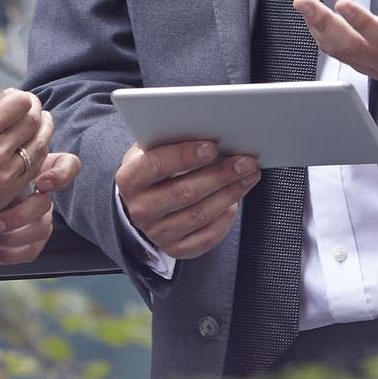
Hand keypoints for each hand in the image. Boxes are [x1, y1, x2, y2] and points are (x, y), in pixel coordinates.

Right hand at [0, 90, 53, 240]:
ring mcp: (6, 172)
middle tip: (33, 106)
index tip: (17, 96)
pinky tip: (36, 148)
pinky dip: (39, 155)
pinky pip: (34, 168)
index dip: (21, 97)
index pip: (18, 104)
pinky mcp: (8, 192)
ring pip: (39, 145)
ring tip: (42, 123)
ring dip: (44, 130)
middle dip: (36, 109)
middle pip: (33, 121)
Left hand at [0, 151, 81, 263]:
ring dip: (11, 237)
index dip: (60, 175)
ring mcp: (38, 218)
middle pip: (46, 204)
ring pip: (40, 230)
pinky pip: (32, 250)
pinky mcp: (31, 241)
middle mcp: (41, 194)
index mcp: (36, 169)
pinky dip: (9, 253)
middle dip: (18, 216)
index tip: (40, 183)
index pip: (67, 165)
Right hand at [115, 139, 259, 259]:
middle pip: (185, 192)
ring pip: (200, 214)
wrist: (141, 201)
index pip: (157, 164)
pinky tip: (236, 201)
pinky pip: (206, 237)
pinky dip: (225, 219)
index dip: (186, 155)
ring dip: (230, 193)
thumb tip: (208, 129)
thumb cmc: (153, 167)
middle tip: (244, 161)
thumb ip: (170, 139)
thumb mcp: (150, 148)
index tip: (212, 146)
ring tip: (248, 176)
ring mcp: (157, 232)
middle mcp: (140, 209)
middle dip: (219, 174)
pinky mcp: (175, 248)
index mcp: (129, 178)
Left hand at [293, 0, 377, 100]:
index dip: (364, 24)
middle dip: (324, 23)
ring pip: (340, 51)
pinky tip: (311, 14)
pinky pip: (339, 52)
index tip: (343, 4)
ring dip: (316, 25)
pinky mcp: (369, 63)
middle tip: (303, 0)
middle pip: (352, 49)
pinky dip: (321, 32)